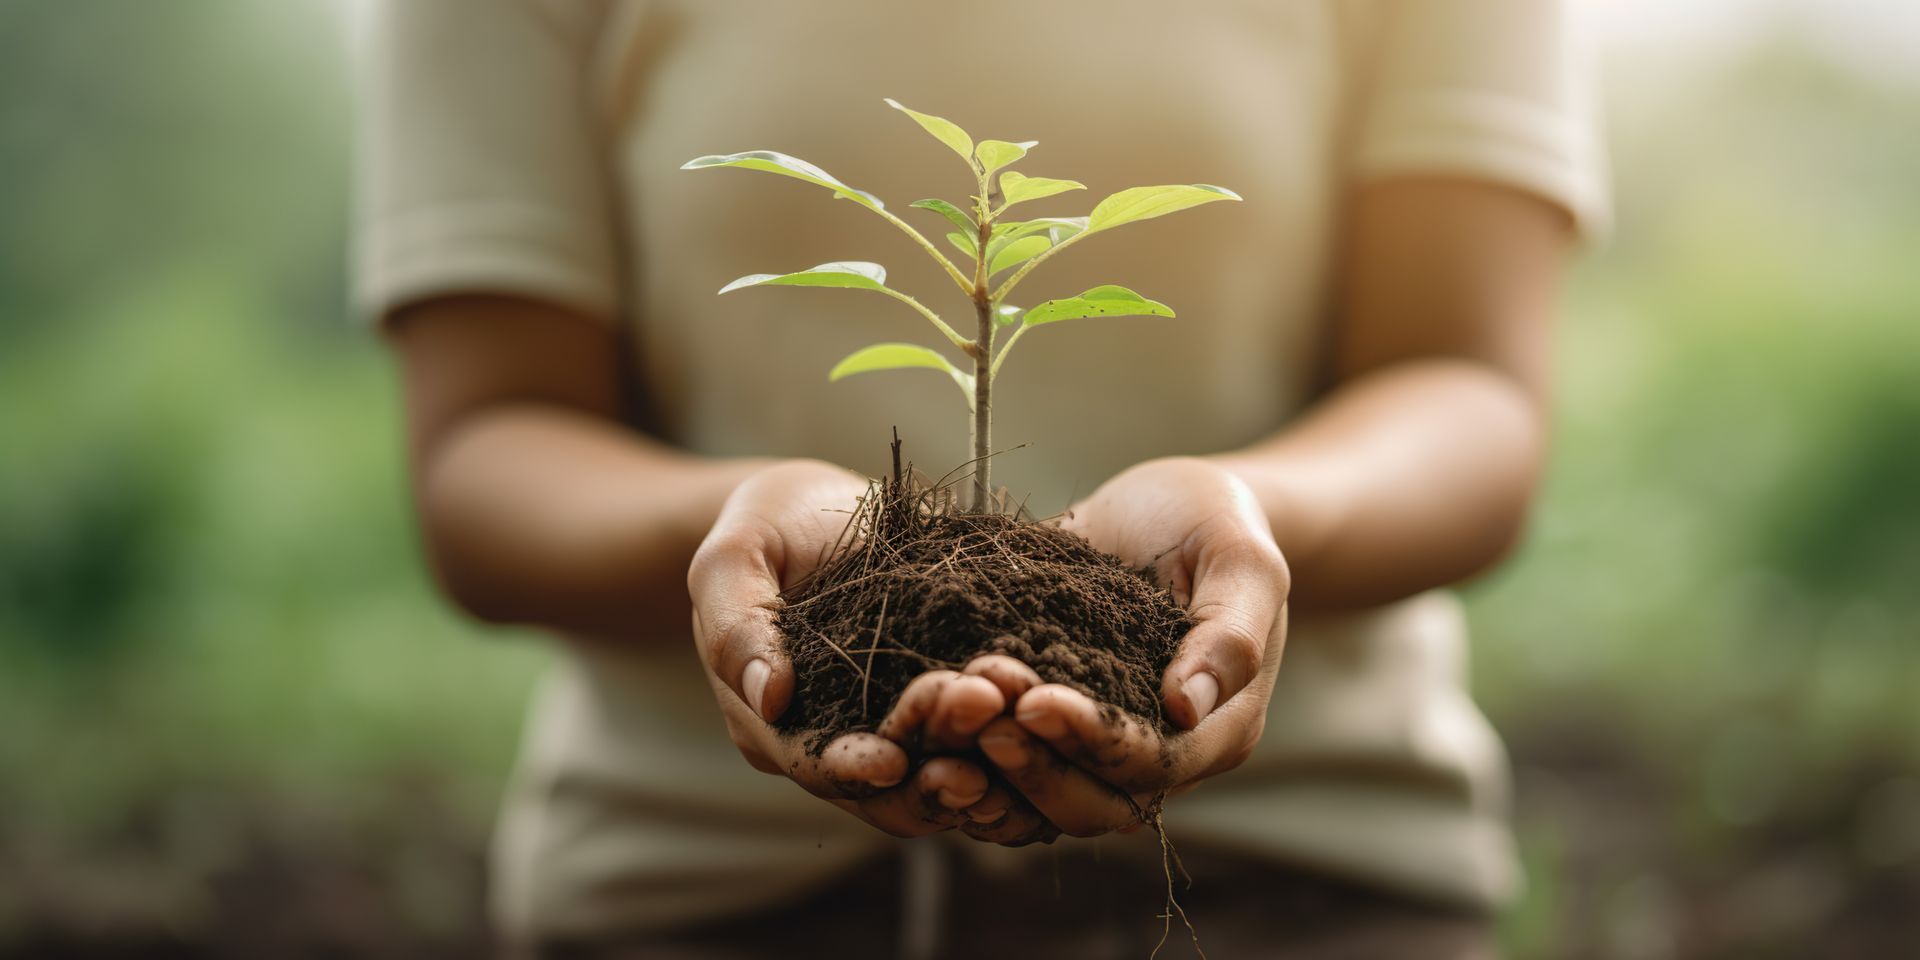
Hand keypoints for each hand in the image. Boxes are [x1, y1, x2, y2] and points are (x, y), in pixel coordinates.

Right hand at [688, 459, 1015, 836]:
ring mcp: (894, 725)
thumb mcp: (733, 559)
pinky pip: (977, 737)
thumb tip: (769, 697)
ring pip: (940, 770)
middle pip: (890, 786)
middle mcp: (837, 741)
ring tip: (1022, 729)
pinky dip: (1008, 738)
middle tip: (983, 728)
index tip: (892, 760)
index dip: (853, 771)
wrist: (817, 508)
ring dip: (984, 762)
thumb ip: (739, 626)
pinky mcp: (941, 701)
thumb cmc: (764, 527)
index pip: (815, 767)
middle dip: (936, 770)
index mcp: (774, 725)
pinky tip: (1042, 720)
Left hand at [975, 457, 1289, 837]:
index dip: (1092, 742)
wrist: (1170, 507)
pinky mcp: (1050, 728)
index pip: (1152, 765)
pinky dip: (968, 758)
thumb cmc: (1216, 523)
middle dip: (1030, 765)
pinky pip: (1008, 769)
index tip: (1034, 702)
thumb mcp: (1240, 558)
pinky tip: (924, 720)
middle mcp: (1160, 755)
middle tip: (975, 712)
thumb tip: (1188, 707)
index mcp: (1218, 729)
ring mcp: (1100, 746)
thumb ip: (1230, 631)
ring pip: (1041, 801)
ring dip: (989, 769)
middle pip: (1092, 805)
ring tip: (941, 712)